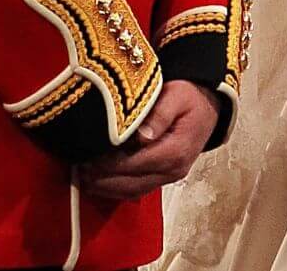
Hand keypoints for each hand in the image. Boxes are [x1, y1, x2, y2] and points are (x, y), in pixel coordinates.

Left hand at [78, 80, 220, 199]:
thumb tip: (142, 136)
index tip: (87, 159)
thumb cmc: (189, 95)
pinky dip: (118, 188)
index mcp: (175, 151)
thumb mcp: (176, 95)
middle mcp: (173, 170)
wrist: (209, 103)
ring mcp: (169, 176)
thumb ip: (159, 114)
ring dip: (107, 188)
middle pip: (132, 183)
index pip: (136, 164)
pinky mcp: (165, 175)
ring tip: (83, 178)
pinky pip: (139, 187)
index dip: (109, 165)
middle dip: (103, 180)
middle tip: (78, 170)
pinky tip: (100, 181)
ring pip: (134, 190)